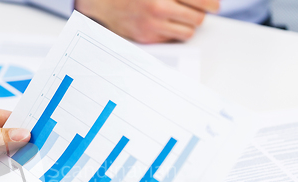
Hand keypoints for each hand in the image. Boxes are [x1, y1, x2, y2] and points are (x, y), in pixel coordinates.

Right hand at [76, 0, 218, 43]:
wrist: (106, 5)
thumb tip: (202, 1)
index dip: (210, 3)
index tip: (214, 6)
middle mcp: (159, 7)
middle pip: (197, 18)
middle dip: (200, 15)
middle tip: (200, 12)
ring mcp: (153, 25)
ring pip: (187, 32)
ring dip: (188, 26)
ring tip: (182, 19)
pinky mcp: (148, 38)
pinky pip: (172, 39)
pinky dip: (172, 33)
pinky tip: (165, 24)